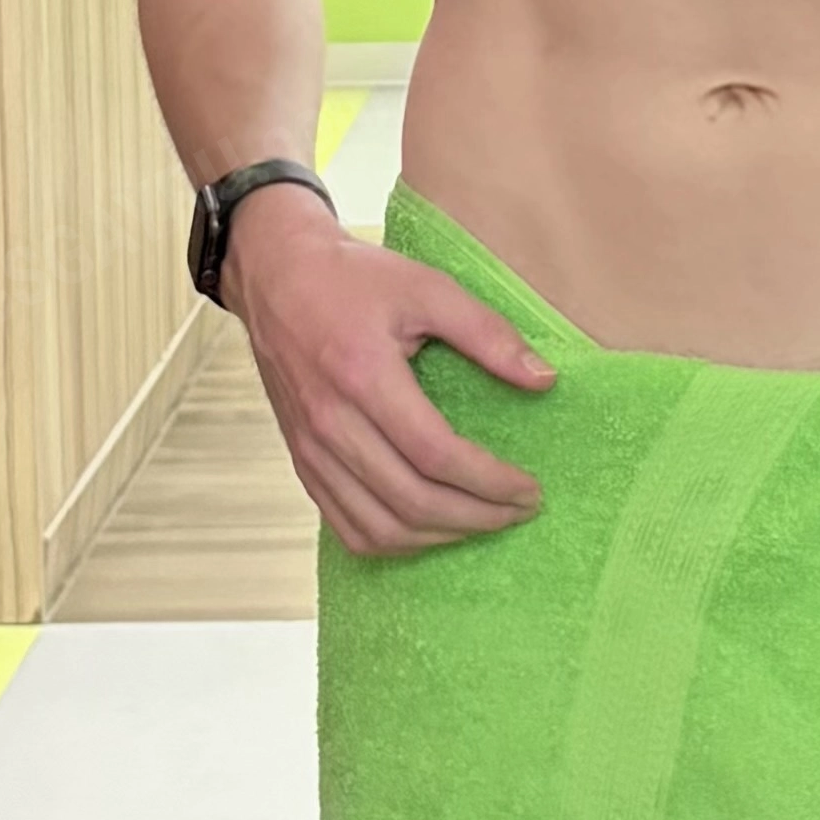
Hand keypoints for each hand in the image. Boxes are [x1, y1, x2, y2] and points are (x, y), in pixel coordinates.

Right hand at [224, 186, 551, 558]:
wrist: (275, 277)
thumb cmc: (352, 279)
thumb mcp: (426, 287)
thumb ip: (488, 333)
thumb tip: (544, 380)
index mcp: (364, 375)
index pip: (436, 454)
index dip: (491, 482)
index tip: (529, 489)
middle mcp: (331, 422)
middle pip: (412, 501)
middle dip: (477, 517)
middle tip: (518, 511)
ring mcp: (311, 448)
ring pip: (380, 527)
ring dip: (440, 537)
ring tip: (480, 522)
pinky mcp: (301, 461)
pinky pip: (346, 527)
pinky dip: (395, 541)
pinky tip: (428, 528)